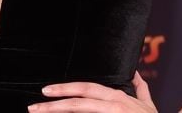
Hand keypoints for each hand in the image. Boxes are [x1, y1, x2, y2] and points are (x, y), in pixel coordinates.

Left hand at [29, 71, 156, 111]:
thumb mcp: (148, 105)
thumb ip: (140, 88)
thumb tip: (134, 73)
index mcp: (118, 99)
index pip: (86, 89)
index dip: (65, 89)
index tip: (46, 91)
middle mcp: (115, 106)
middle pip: (79, 102)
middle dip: (54, 104)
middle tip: (33, 107)